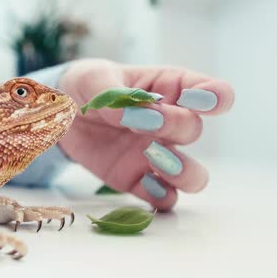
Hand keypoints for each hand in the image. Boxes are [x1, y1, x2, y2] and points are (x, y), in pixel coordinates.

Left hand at [57, 59, 234, 210]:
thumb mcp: (92, 79)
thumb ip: (115, 95)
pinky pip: (163, 198)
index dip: (216, 96)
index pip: (208, 90)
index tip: (205, 101)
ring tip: (153, 160)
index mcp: (168, 88)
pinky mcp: (138, 180)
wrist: (60, 117)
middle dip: (174, 126)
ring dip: (182, 172)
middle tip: (144, 123)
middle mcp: (169, 124)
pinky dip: (160, 196)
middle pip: (193, 129)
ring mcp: (156, 154)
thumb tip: (133, 116)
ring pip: (193, 175)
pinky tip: (144, 184)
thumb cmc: (86, 88)